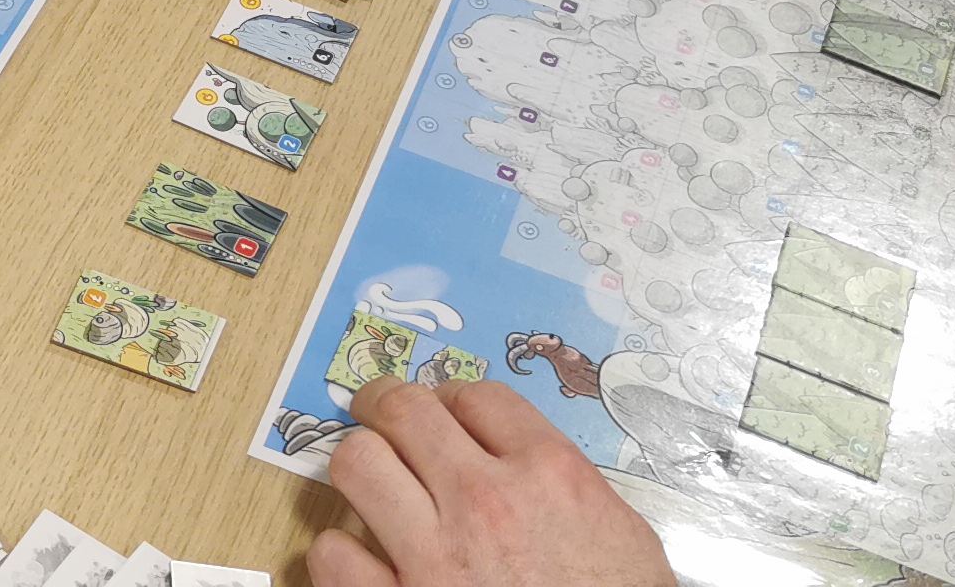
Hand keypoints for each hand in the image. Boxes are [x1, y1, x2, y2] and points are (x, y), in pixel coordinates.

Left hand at [312, 381, 674, 586]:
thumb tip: (531, 465)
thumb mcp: (622, 536)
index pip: (476, 396)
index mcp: (549, 475)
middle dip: (386, 406)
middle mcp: (485, 502)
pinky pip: (332, 553)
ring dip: (360, 469)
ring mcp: (433, 555)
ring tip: (368, 480)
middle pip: (405, 410)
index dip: (452, 399)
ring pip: (357, 463)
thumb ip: (569, 486)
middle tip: (380, 414)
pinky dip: (339, 553)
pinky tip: (360, 558)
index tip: (444, 412)